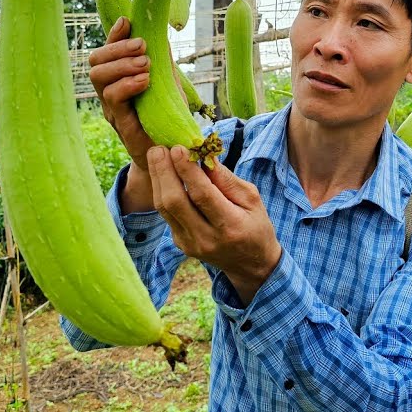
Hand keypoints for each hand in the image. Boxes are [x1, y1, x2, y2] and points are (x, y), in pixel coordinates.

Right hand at [88, 16, 154, 170]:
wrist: (170, 152)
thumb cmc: (167, 116)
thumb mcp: (168, 83)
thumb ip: (163, 61)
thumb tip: (160, 32)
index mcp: (118, 78)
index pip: (107, 51)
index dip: (113, 35)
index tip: (127, 21)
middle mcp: (109, 91)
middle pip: (96, 62)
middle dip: (117, 48)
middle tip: (143, 45)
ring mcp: (112, 108)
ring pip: (99, 78)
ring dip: (122, 65)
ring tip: (146, 64)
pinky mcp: (121, 124)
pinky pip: (114, 100)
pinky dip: (128, 85)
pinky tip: (145, 81)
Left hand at [147, 145, 281, 304]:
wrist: (251, 264)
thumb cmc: (255, 225)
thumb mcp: (252, 199)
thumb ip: (227, 179)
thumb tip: (203, 155)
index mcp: (230, 226)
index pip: (202, 194)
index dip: (187, 170)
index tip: (178, 147)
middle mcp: (207, 238)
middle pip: (175, 202)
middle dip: (164, 171)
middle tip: (159, 148)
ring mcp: (190, 244)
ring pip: (165, 208)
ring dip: (158, 179)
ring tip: (156, 155)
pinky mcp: (181, 244)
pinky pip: (167, 215)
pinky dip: (163, 192)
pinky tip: (164, 174)